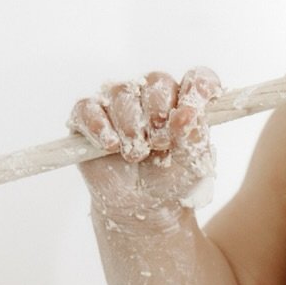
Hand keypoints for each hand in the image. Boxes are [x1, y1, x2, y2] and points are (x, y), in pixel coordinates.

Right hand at [67, 67, 221, 228]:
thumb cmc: (171, 179)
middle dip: (159, 114)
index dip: (197, 91)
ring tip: (136, 154)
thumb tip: (186, 115)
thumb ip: (194, 136)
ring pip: (122, 93)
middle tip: (160, 144)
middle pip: (157, 81)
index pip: (198, 78)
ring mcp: (118, 103)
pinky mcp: (88, 117)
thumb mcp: (193, 164)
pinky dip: (99, 126)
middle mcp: (152, 95)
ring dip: (130, 127)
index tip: (191, 115)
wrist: (142, 205)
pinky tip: (110, 145)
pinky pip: (87, 107)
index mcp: (185, 101)